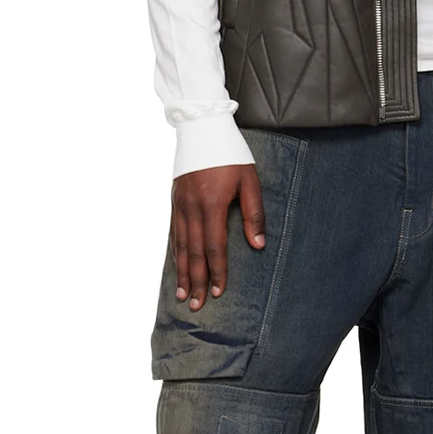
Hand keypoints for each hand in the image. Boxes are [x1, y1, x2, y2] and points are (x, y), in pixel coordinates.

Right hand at [170, 163, 265, 311]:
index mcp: (212, 204)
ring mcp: (180, 204)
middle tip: (196, 305)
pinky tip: (178, 267)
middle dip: (196, 281)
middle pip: (193, 252)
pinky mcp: (175, 200)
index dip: (217, 271)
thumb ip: (254, 213)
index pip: (214, 247)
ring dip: (182, 272)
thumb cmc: (231, 153)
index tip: (219, 292)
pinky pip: (174, 233)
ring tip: (183, 294)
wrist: (202, 128)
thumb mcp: (250, 180)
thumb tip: (258, 245)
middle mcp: (192, 207)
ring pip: (180, 245)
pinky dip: (176, 253)